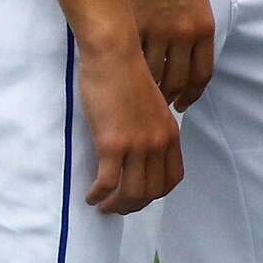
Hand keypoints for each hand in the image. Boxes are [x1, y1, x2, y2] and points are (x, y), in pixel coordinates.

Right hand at [77, 39, 184, 212]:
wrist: (115, 55)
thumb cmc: (126, 75)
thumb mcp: (151, 106)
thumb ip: (152, 128)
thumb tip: (143, 149)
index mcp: (170, 133)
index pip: (172, 178)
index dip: (155, 194)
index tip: (139, 196)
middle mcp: (158, 142)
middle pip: (152, 191)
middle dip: (134, 205)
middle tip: (116, 207)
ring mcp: (138, 145)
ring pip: (132, 193)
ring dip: (116, 206)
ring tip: (103, 205)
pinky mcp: (113, 144)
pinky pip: (108, 183)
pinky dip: (99, 195)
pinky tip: (90, 195)